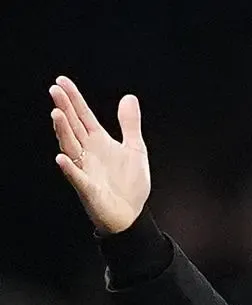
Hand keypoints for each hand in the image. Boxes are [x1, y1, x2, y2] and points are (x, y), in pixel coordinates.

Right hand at [49, 76, 149, 233]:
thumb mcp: (135, 149)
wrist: (132, 214)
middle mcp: (88, 152)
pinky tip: (62, 158)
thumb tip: (129, 98)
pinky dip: (69, 168)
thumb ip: (130, 124)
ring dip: (63, 131)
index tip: (61, 81)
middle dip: (65, 109)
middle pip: (73, 126)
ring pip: (71, 146)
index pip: (83, 116)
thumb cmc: (130, 184)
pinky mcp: (88, 188)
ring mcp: (86, 169)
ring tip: (57, 114)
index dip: (74, 99)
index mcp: (99, 141)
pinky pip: (76, 177)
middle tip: (55, 90)